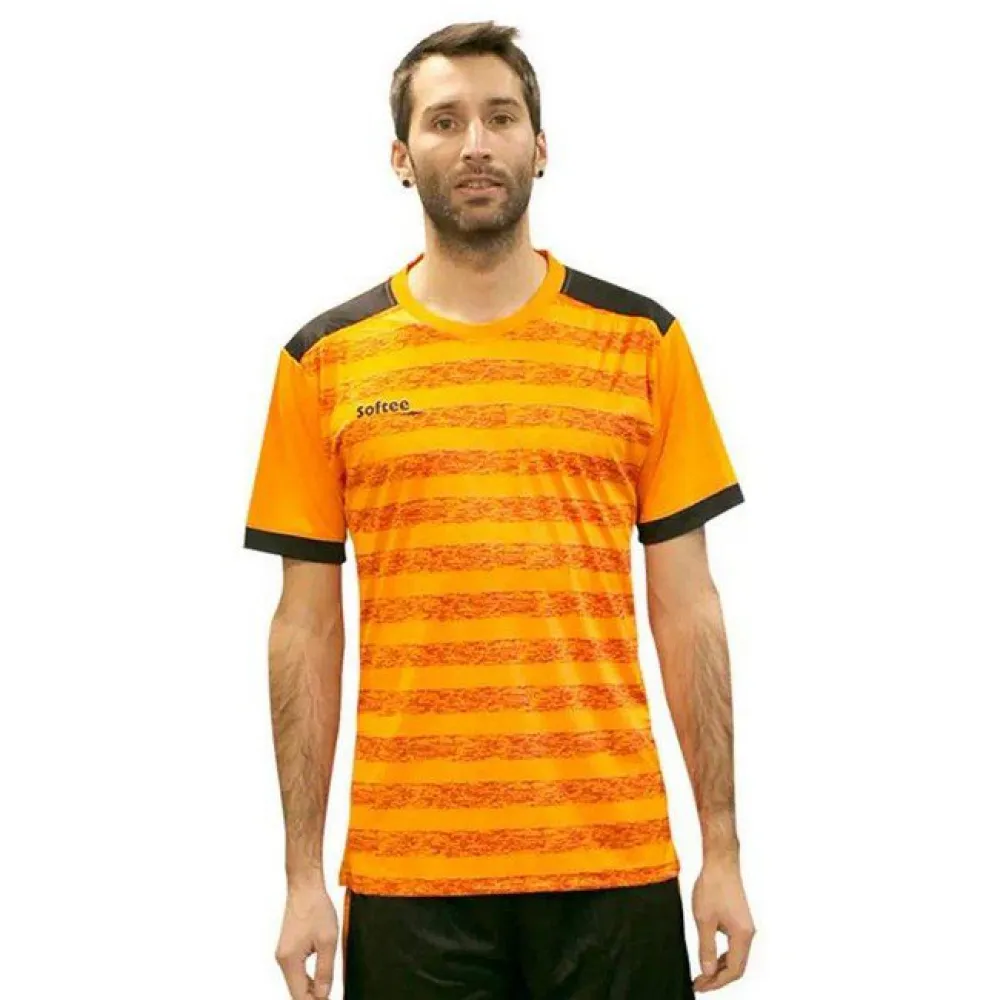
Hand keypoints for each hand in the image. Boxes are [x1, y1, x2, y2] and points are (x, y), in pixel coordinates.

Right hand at [275, 882, 339, 998]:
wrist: (305, 887)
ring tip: (327, 990)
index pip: (300, 996)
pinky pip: (296, 971)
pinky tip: (320, 977)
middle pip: (296, 991)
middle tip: (330, 996)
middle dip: (313, 998)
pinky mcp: (288, 949)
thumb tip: (323, 996)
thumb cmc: (317, 909)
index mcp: (290, 961)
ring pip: (296, 982)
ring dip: (310, 988)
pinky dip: (307, 978)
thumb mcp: (328, 941)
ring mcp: (283, 954)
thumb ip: (325, 971)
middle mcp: (282, 960)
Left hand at [691, 855, 754, 990]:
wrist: (721, 863)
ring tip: (702, 973)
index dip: (717, 982)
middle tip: (700, 984)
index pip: (733, 970)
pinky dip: (722, 955)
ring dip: (720, 967)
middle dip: (718, 978)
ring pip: (736, 956)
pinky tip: (709, 956)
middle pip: (737, 966)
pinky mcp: (739, 920)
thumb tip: (707, 971)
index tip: (700, 986)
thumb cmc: (713, 887)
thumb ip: (706, 947)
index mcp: (742, 936)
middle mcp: (748, 934)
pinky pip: (733, 946)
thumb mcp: (704, 919)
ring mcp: (745, 927)